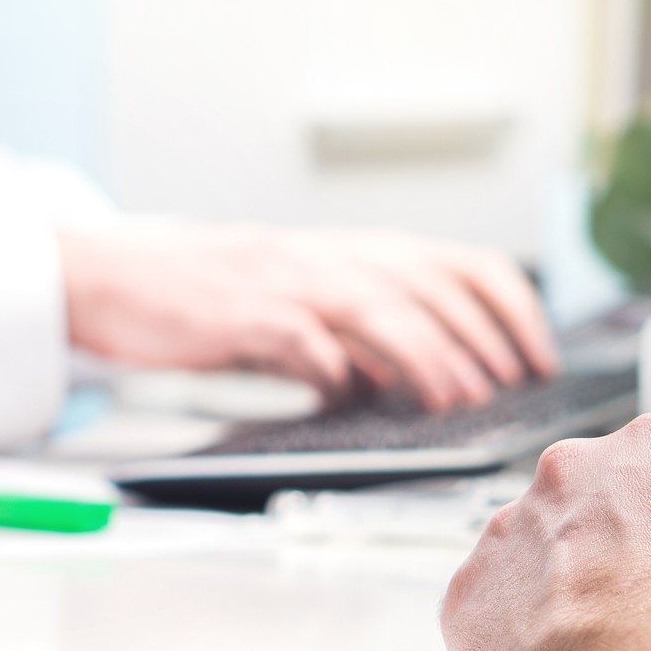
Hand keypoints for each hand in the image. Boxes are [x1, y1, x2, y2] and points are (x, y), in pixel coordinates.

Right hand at [57, 223, 557, 409]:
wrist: (112, 277)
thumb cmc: (202, 294)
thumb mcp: (293, 301)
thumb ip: (350, 333)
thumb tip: (399, 379)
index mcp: (350, 253)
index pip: (461, 264)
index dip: (511, 309)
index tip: (538, 356)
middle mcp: (329, 258)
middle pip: (434, 285)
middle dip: (485, 337)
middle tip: (515, 385)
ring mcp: (287, 282)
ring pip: (381, 308)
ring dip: (430, 354)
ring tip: (461, 398)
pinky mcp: (243, 314)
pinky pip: (303, 340)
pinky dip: (334, 368)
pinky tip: (347, 395)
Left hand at [440, 410, 650, 650]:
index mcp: (650, 445)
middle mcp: (567, 472)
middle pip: (607, 503)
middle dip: (635, 546)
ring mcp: (509, 532)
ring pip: (547, 553)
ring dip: (575, 586)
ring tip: (622, 644)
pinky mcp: (469, 596)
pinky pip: (497, 608)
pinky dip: (525, 632)